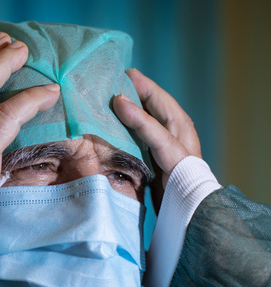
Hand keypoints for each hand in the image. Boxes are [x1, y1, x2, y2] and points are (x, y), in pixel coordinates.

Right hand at [113, 68, 201, 211]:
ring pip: (137, 119)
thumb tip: (119, 100)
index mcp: (178, 122)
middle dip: (126, 93)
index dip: (135, 83)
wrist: (189, 210)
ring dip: (120, 111)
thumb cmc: (182, 177)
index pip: (153, 94)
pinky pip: (133, 135)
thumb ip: (144, 124)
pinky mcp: (150, 156)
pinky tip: (105, 129)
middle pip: (145, 104)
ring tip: (98, 103)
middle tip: (101, 85)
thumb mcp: (166, 146)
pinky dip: (120, 129)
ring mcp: (159, 143)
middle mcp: (169, 129)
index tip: (111, 76)